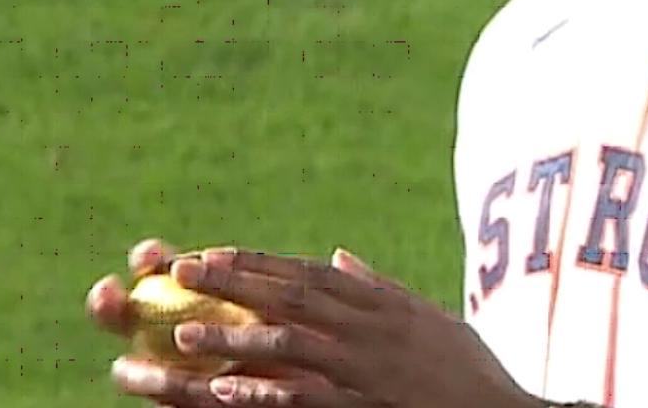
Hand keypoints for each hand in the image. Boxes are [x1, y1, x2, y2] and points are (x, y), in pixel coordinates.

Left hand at [100, 243, 542, 407]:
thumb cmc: (469, 373)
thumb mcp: (431, 318)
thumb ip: (380, 288)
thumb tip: (338, 257)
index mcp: (383, 306)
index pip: (308, 276)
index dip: (256, 264)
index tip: (210, 254)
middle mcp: (371, 330)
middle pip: (290, 298)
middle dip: (231, 283)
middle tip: (178, 272)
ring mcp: (368, 370)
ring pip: (290, 345)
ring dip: (234, 337)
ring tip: (183, 333)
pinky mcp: (366, 407)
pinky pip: (308, 398)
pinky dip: (267, 391)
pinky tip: (228, 389)